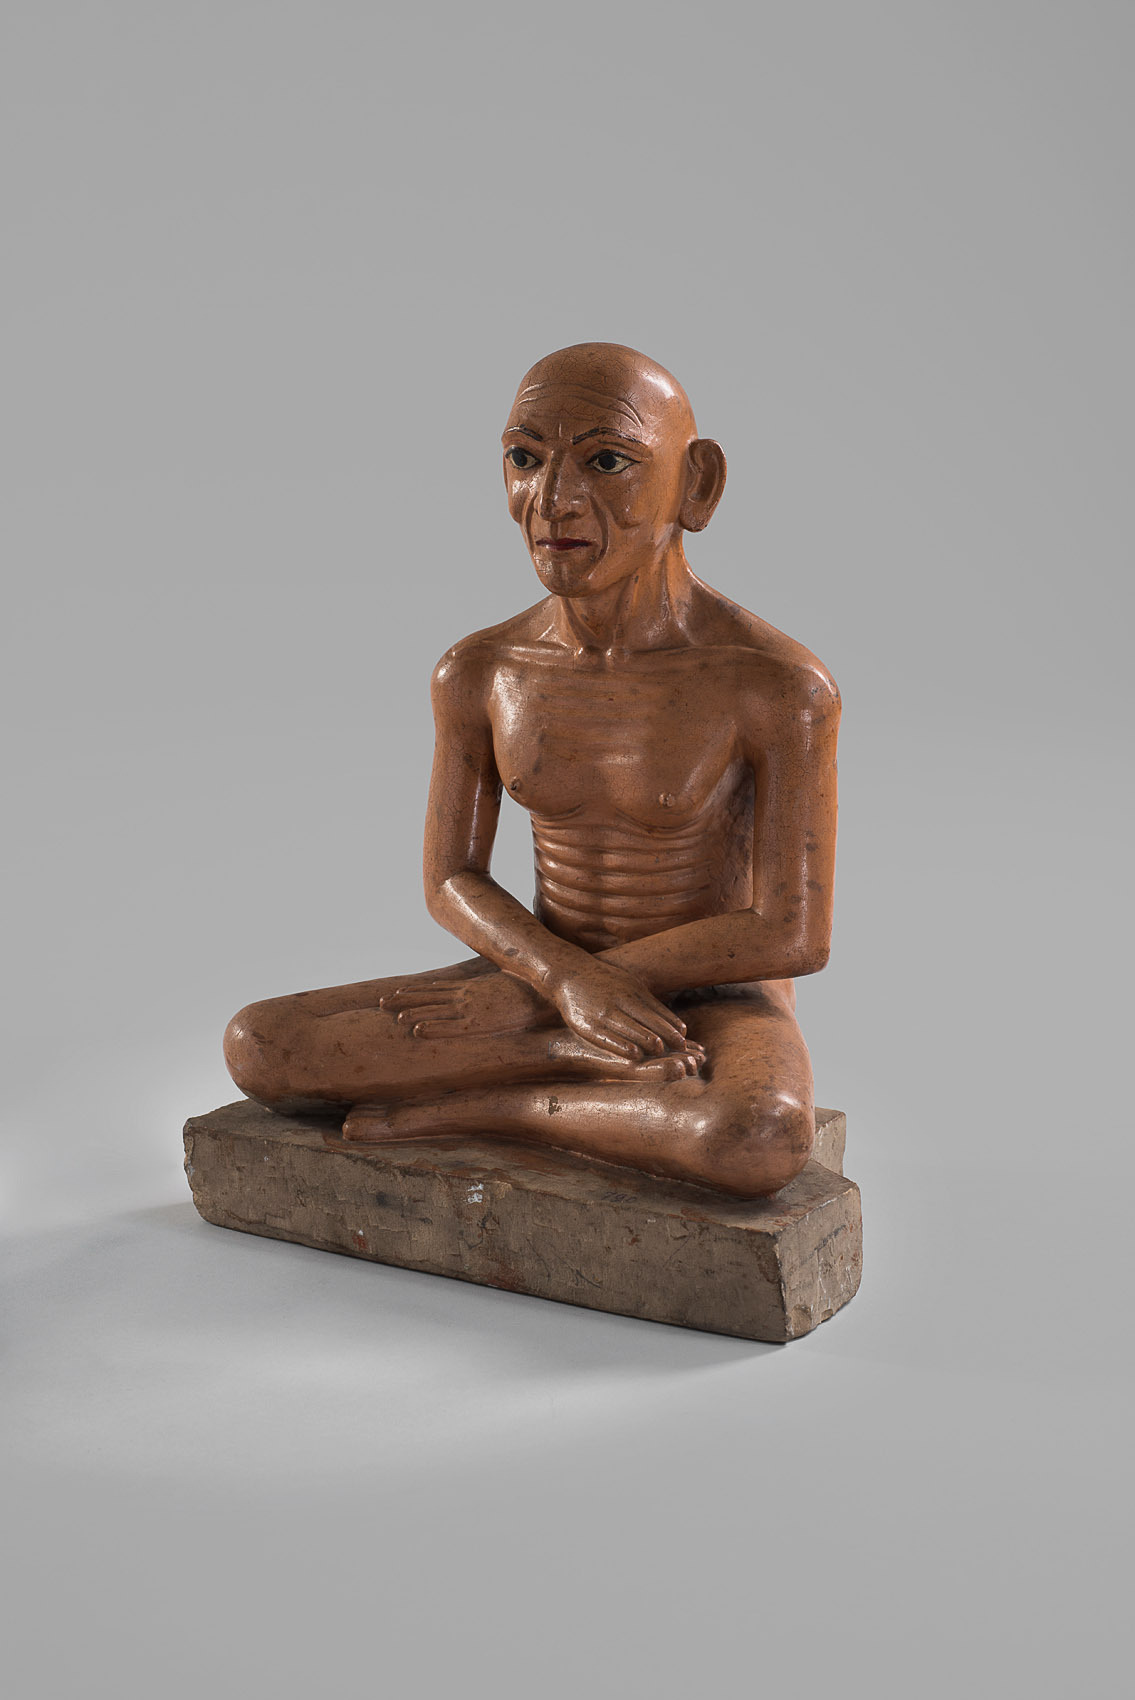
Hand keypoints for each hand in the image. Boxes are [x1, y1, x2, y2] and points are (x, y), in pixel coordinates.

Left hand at [379, 970, 552, 1037]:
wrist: (544, 990)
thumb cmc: (529, 987)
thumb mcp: (506, 982)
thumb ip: (492, 985)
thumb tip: (492, 986)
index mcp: (471, 987)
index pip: (436, 988)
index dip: (414, 991)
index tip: (396, 992)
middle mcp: (466, 996)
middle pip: (428, 996)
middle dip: (404, 999)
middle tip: (381, 1002)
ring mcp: (471, 1008)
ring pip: (434, 1009)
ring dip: (411, 1012)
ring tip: (390, 1014)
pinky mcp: (480, 1022)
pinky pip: (452, 1027)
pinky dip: (433, 1027)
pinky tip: (416, 1030)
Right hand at [551, 960, 698, 1060]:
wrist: (568, 974)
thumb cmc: (604, 981)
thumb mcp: (629, 984)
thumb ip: (649, 1003)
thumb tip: (674, 1023)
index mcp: (631, 992)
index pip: (657, 1012)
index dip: (671, 1026)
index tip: (683, 1037)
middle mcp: (619, 1002)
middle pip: (648, 1022)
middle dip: (666, 1036)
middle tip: (681, 1048)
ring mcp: (602, 1014)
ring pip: (631, 1030)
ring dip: (649, 1042)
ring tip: (661, 1051)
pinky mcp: (587, 1025)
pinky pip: (607, 1038)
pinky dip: (623, 1046)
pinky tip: (635, 1054)